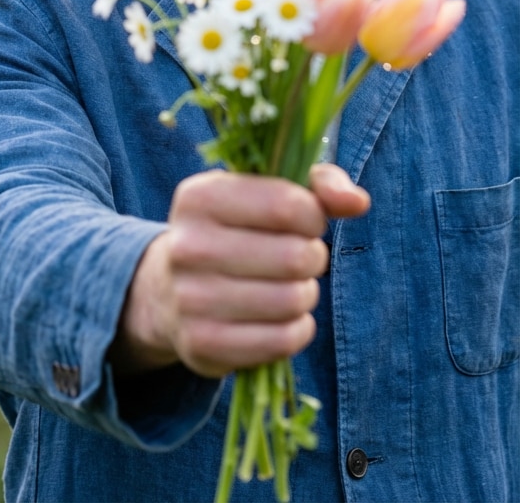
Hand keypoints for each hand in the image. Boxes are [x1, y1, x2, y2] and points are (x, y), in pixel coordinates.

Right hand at [110, 164, 369, 378]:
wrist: (168, 290)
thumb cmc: (235, 230)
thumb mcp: (265, 191)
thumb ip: (318, 184)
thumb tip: (358, 202)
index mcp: (198, 197)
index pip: (287, 205)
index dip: (313, 216)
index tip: (305, 221)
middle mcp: (186, 246)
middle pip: (294, 257)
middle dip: (311, 257)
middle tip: (297, 258)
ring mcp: (189, 298)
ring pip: (291, 300)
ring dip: (304, 295)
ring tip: (287, 285)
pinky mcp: (201, 344)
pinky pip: (282, 341)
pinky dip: (296, 329)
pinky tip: (280, 317)